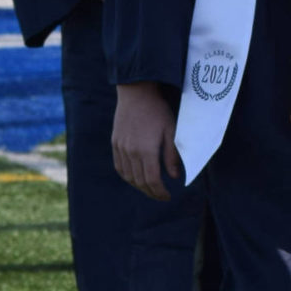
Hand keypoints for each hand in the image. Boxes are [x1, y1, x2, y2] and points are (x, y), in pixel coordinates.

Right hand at [111, 82, 179, 201]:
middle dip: (151, 192)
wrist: (136, 93)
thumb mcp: (171, 131)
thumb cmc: (157, 111)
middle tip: (161, 196)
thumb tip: (174, 176)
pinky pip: (119, 167)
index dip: (160, 192)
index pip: (152, 180)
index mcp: (146, 150)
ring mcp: (121, 148)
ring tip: (150, 189)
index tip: (168, 196)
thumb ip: (171, 155)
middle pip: (140, 182)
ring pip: (128, 176)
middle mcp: (131, 152)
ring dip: (139, 186)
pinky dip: (128, 176)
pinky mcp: (115, 143)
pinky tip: (135, 178)